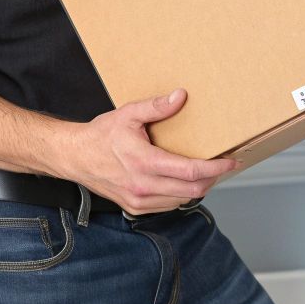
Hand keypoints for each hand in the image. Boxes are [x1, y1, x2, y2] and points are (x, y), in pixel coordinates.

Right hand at [63, 89, 237, 214]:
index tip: (230, 160)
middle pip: (192, 190)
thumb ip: (156, 107)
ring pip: (182, 200)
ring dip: (198, 187)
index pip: (190, 172)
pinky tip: (183, 180)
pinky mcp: (136, 207)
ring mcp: (139, 200)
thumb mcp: (128, 114)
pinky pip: (168, 205)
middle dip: (213, 178)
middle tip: (223, 165)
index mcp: (144, 163)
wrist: (74, 157)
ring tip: (205, 170)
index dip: (216, 168)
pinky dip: (181, 194)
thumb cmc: (100, 136)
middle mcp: (143, 186)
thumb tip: (180, 96)